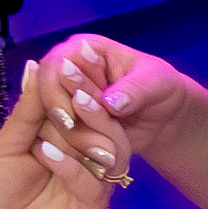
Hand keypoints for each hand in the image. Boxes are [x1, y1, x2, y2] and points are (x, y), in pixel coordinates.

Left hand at [0, 47, 137, 208]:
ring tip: (67, 110)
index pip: (83, 108)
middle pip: (106, 126)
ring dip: (90, 129)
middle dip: (91, 101)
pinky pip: (92, 186)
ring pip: (112, 153)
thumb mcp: (6, 146)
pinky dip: (71, 166)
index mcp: (70, 141)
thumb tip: (37, 65)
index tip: (68, 58)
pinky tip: (46, 152)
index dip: (76, 85)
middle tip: (74, 80)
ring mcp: (94, 187)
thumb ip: (27, 111)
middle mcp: (88, 160)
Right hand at [40, 34, 207, 163]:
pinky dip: (79, 150)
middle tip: (88, 144)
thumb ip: (134, 89)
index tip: (71, 119)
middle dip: (63, 121)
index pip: (54, 66)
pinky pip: (61, 139)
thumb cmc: (160, 87)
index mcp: (84, 49)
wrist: (164, 115)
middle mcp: (67, 71)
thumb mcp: (156, 82)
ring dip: (74, 140)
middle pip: (43, 95)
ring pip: (50, 120)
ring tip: (105, 154)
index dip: (57, 93)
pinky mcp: (69, 123)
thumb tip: (110, 102)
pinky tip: (99, 159)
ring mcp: (65, 99)